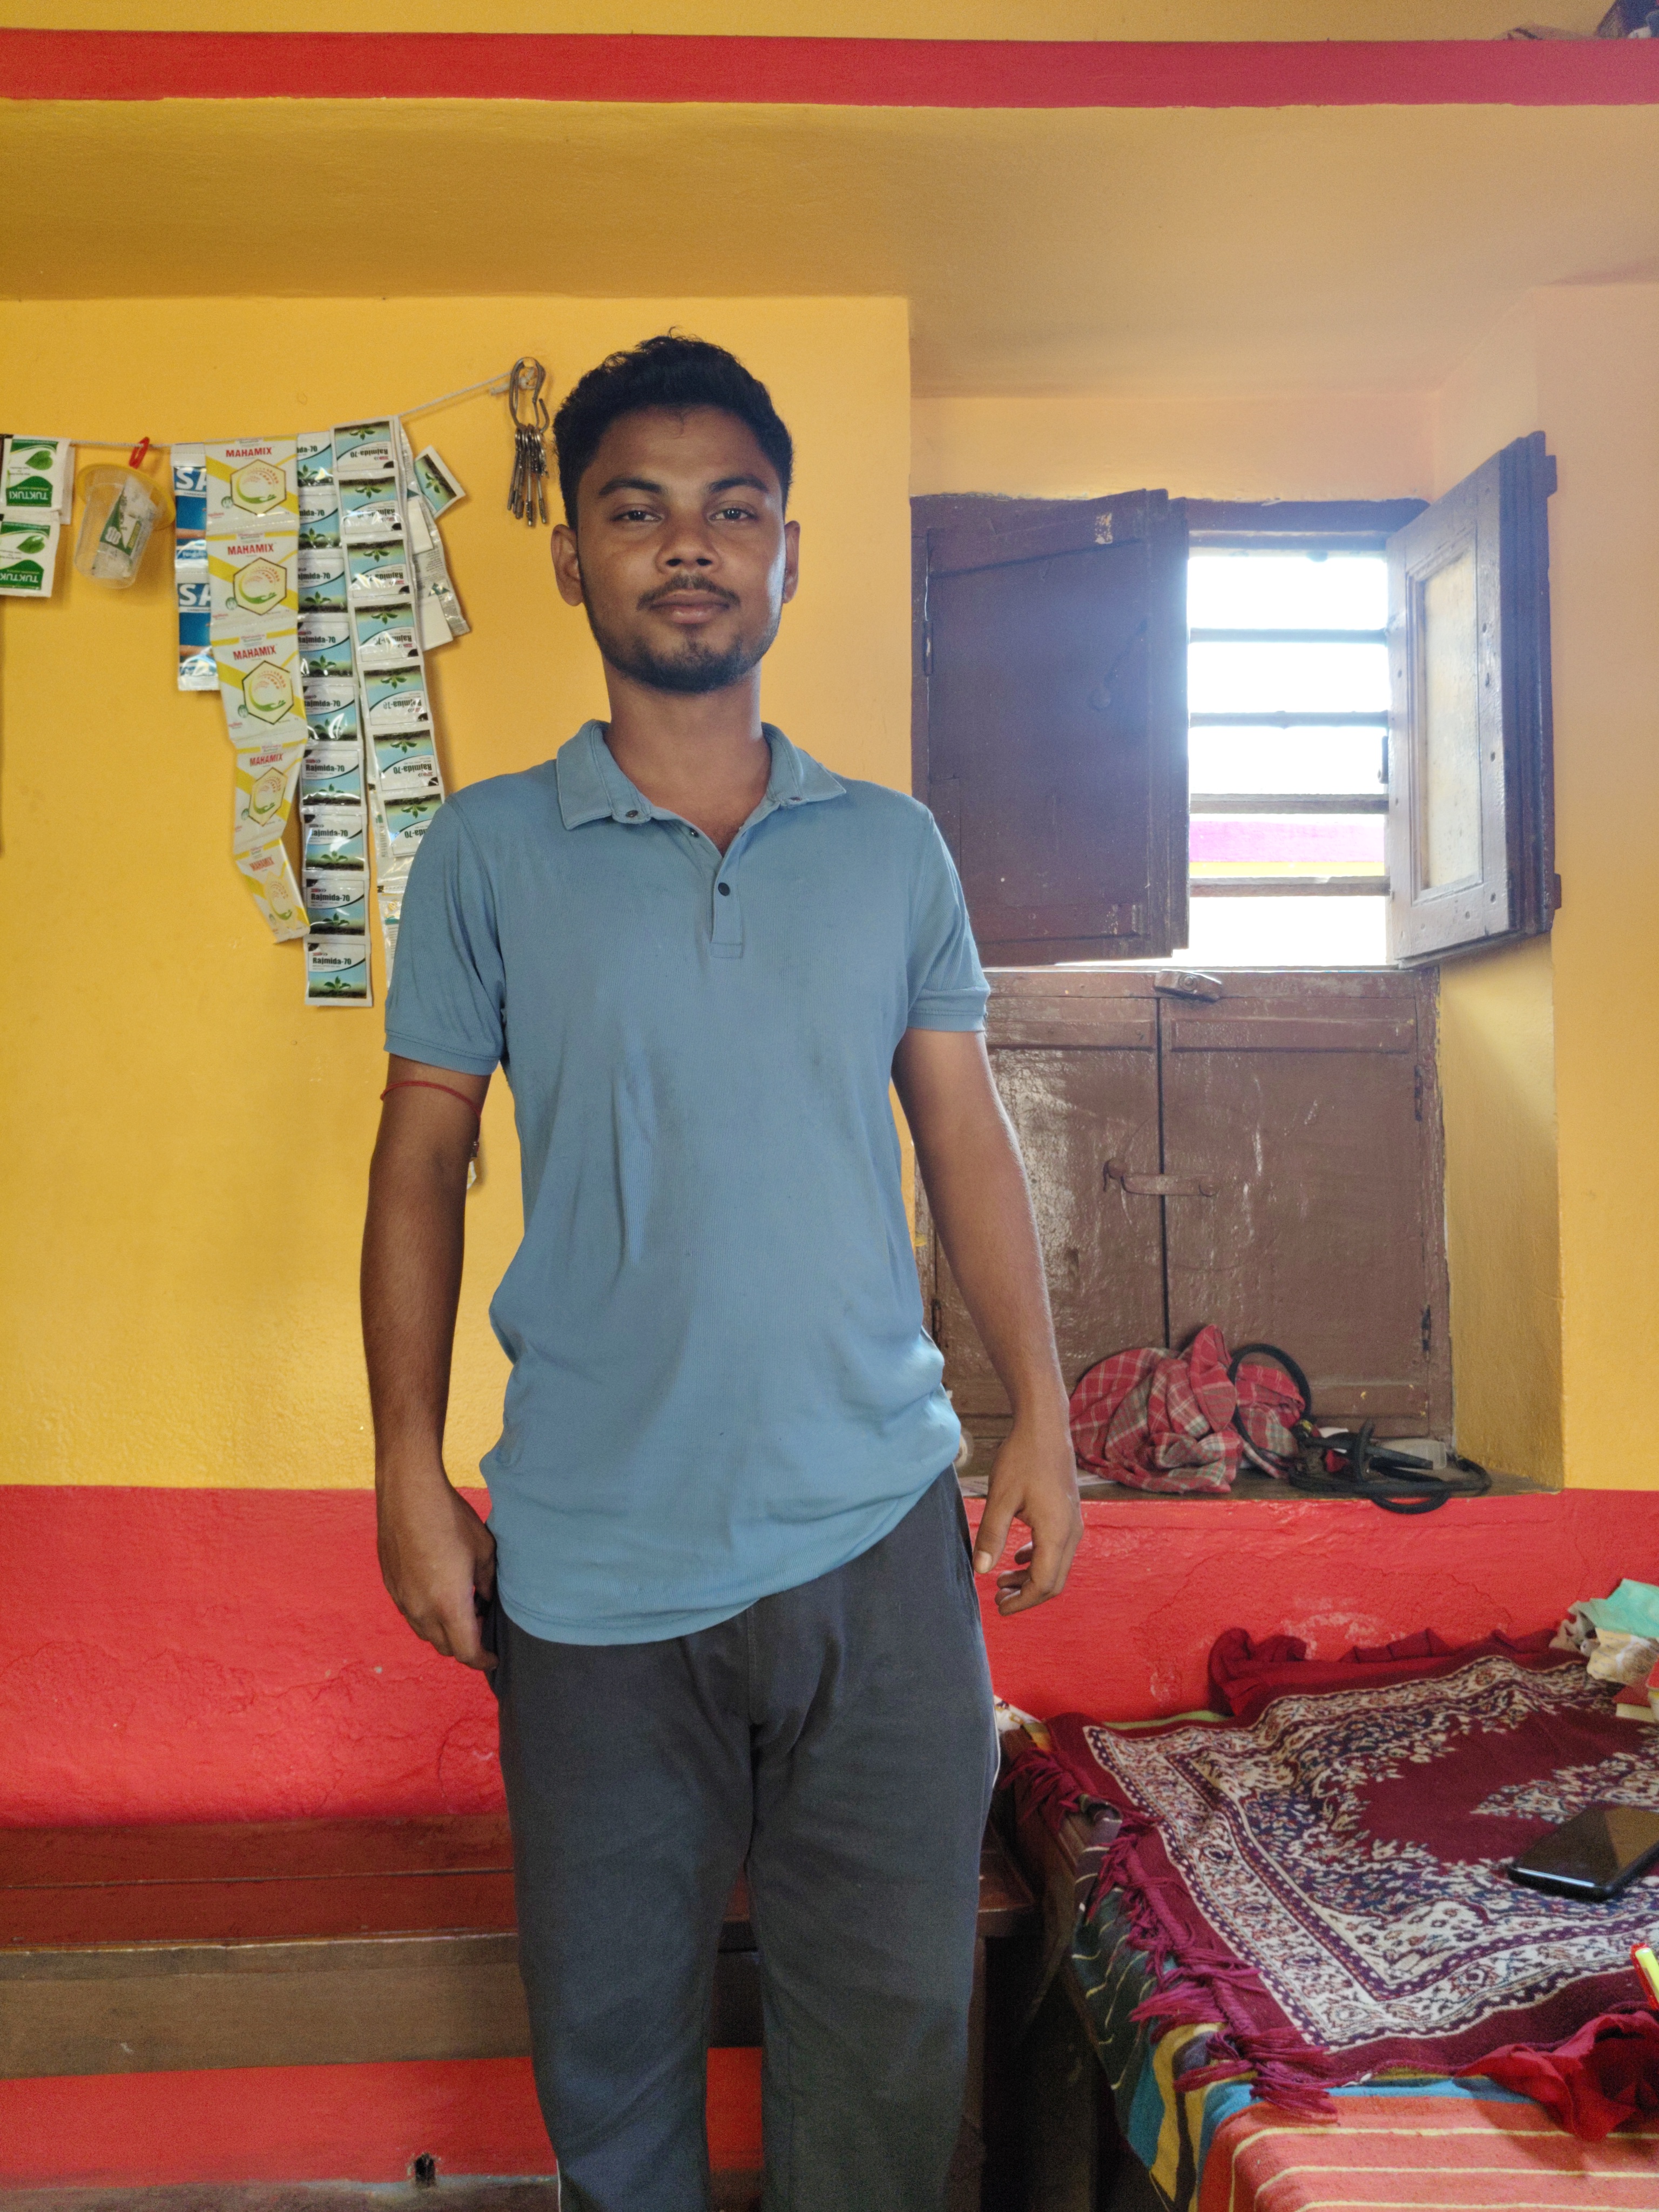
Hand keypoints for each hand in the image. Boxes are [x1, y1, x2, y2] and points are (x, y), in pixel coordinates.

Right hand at [377, 1471, 497, 1670]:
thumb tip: (485, 1596)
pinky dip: (427, 1615)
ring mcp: (403, 1599)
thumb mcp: (484, 1550)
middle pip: (445, 1647)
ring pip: (425, 1633)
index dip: (482, 1660)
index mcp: (449, 1606)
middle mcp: (422, 1610)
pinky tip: (439, 1593)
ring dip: (444, 1631)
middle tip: (481, 1626)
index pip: (466, 1652)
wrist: (409, 1494)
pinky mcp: (391, 1585)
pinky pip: (411, 1613)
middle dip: (465, 1646)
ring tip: (462, 1610)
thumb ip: (488, 1581)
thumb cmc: (450, 1519)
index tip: (493, 1658)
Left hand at [973, 1414, 1082, 1615]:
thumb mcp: (1000, 1496)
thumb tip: (980, 1571)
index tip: (999, 1609)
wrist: (1045, 1426)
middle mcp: (1071, 1532)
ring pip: (1056, 1566)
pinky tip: (1016, 1557)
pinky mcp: (1068, 1514)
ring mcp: (1073, 1523)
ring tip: (1001, 1581)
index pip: (1044, 1583)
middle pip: (1054, 1581)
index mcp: (1057, 1532)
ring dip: (1030, 1578)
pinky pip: (1057, 1549)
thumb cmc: (1022, 1458)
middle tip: (998, 1600)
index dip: (1022, 1602)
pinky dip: (1037, 1560)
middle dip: (1027, 1596)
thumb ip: (991, 1535)